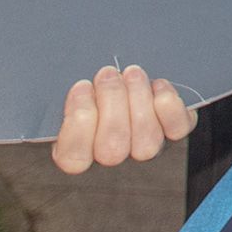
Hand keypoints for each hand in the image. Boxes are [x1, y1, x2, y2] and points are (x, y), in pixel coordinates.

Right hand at [52, 64, 193, 174]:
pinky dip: (169, 106)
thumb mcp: (71, 86)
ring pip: (145, 142)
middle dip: (111, 103)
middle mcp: (113, 154)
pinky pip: (177, 130)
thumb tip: (54, 85)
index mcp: (78, 149)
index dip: (79, 122)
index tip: (81, 86)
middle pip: (112, 148)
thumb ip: (62, 92)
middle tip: (107, 73)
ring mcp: (146, 146)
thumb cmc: (92, 81)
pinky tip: (159, 85)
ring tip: (132, 73)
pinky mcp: (174, 131)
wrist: (128, 73)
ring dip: (138, 101)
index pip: (74, 159)